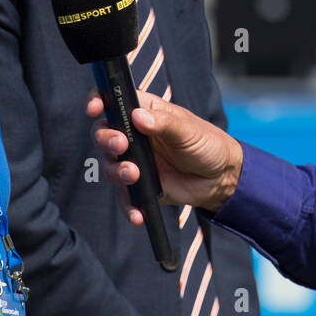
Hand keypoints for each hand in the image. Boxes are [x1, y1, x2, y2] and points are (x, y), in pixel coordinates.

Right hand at [89, 90, 242, 219]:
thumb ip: (164, 123)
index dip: (98, 101)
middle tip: (121, 146)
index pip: (114, 102)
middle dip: (106, 140)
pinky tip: (137, 214)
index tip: (95, 108)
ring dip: (116, 171)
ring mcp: (134, 161)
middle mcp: (134, 136)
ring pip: (109, 165)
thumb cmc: (207, 144)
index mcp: (145, 112)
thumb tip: (138, 116)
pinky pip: (125, 197)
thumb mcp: (189, 130)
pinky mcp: (139, 186)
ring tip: (134, 175)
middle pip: (104, 134)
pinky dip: (128, 206)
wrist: (220, 178)